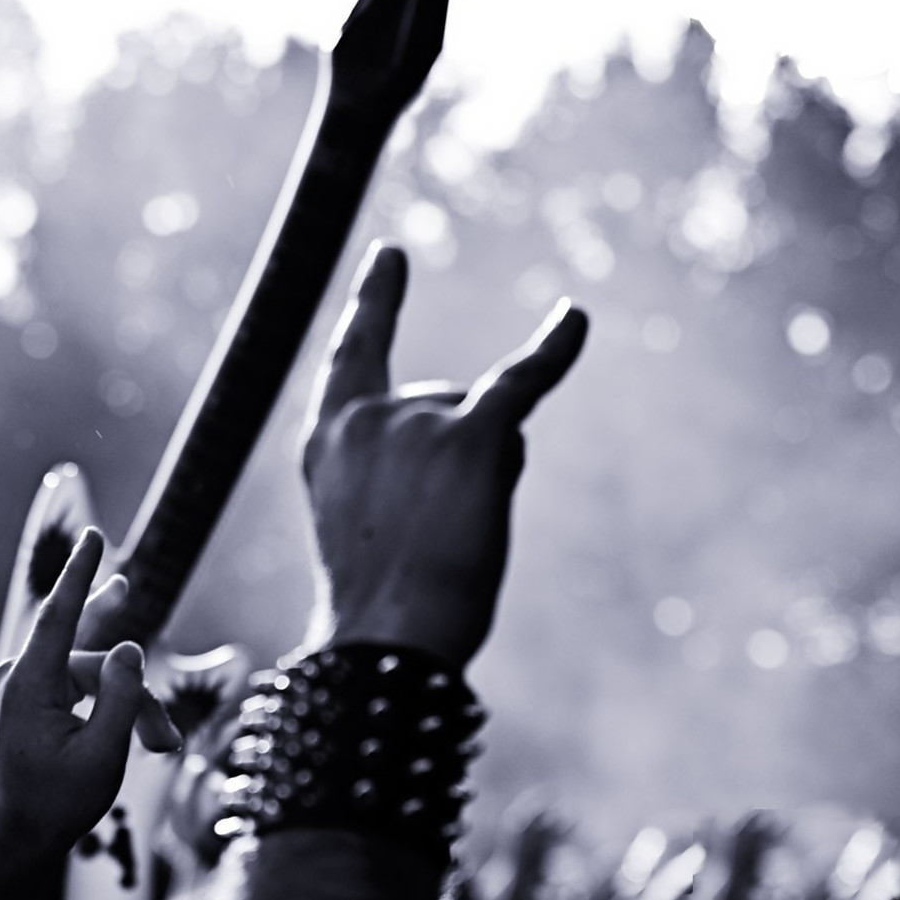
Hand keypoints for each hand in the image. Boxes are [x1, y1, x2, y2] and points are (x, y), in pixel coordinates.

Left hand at [0, 529, 179, 858]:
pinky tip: (145, 737)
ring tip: (163, 749)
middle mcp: (21, 675)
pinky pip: (82, 687)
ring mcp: (25, 684)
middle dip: (136, 695)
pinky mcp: (34, 696)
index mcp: (30, 683)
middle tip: (153, 685)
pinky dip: (112, 710)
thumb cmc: (57, 802)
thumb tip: (131, 647)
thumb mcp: (103, 755)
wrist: (19, 837)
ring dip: (131, 710)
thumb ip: (122, 697)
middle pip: (94, 659)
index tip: (95, 537)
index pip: (59, 615)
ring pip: (95, 677)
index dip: (81, 574)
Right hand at [301, 241, 587, 666]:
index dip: (376, 304)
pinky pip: (521, 381)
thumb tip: (495, 429)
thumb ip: (400, 468)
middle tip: (432, 536)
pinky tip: (574, 318)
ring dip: (489, 473)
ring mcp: (415, 421)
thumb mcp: (365, 525)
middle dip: (454, 456)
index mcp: (326, 441)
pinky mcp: (471, 437)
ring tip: (459, 536)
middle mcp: (364, 417)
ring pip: (483, 419)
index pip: (353, 356)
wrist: (386, 642)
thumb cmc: (380, 608)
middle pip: (440, 402)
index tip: (390, 257)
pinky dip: (552, 348)